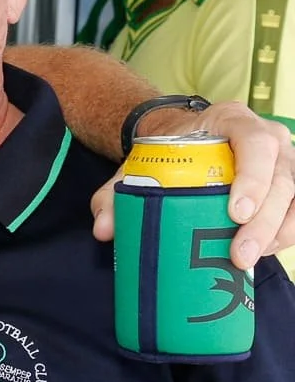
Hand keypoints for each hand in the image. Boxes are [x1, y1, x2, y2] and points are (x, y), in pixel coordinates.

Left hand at [92, 100, 294, 267]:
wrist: (186, 140)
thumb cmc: (169, 150)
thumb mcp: (140, 163)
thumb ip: (116, 192)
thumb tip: (105, 229)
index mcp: (233, 121)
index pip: (255, 144)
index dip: (252, 178)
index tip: (234, 213)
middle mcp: (270, 138)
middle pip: (281, 178)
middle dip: (262, 220)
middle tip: (238, 253)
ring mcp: (286, 162)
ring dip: (277, 232)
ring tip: (247, 260)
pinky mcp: (291, 186)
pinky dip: (285, 233)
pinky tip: (262, 253)